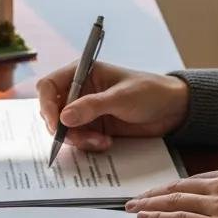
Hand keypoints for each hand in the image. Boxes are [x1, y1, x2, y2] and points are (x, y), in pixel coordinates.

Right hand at [36, 62, 189, 151]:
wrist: (172, 110)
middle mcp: (79, 92)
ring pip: (65, 129)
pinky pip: (79, 140)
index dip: (45, 104)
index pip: (49, 86)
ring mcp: (85, 111)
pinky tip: (106, 143)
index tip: (55, 123)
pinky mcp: (94, 127)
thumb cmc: (149, 92)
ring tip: (100, 141)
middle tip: (78, 138)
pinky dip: (88, 144)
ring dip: (78, 139)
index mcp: (82, 73)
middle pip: (52, 111)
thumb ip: (92, 106)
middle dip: (63, 128)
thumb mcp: (121, 98)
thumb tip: (63, 117)